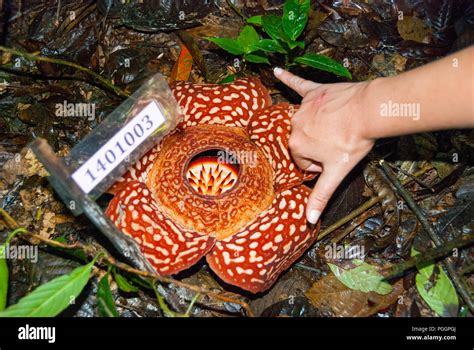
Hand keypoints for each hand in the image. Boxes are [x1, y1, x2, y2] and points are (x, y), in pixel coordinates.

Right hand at [273, 68, 374, 223]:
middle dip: (319, 146)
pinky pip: (297, 85)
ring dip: (318, 126)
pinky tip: (277, 70)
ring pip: (306, 122)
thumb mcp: (336, 173)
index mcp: (296, 144)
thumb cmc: (352, 142)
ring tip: (338, 126)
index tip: (336, 158)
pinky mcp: (314, 92)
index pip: (305, 161)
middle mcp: (294, 124)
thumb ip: (320, 196)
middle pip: (304, 142)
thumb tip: (309, 219)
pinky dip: (288, 78)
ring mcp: (303, 107)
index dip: (321, 163)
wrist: (369, 111)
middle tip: (339, 143)